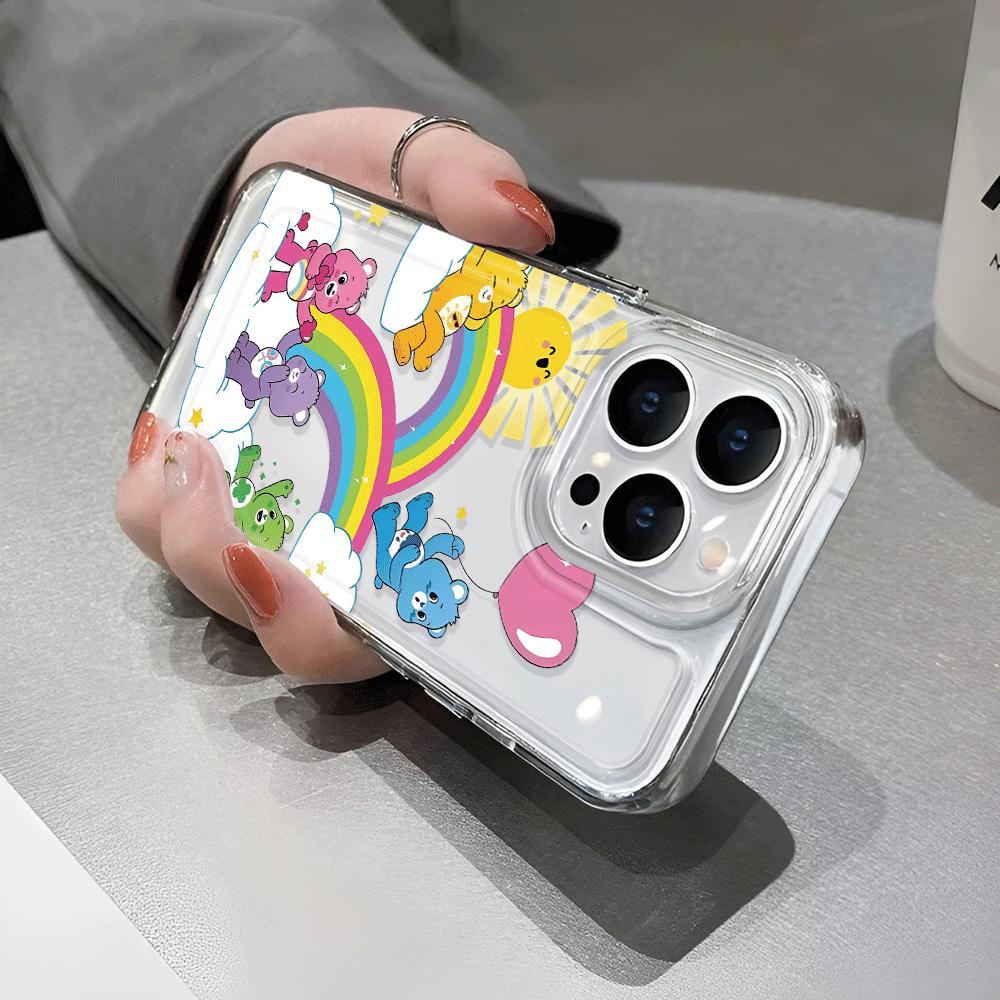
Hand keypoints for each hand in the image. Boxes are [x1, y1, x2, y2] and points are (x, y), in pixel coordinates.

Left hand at [117, 108, 556, 680]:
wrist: (283, 205)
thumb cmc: (366, 208)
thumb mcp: (419, 169)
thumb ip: (466, 180)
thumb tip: (512, 218)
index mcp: (442, 467)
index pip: (453, 583)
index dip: (438, 622)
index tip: (419, 610)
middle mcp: (362, 508)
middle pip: (333, 624)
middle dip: (303, 616)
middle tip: (278, 559)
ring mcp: (281, 500)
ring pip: (240, 585)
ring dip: (215, 553)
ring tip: (202, 464)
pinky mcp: (206, 472)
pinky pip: (163, 520)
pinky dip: (156, 501)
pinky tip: (170, 442)